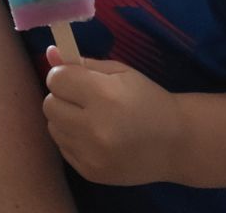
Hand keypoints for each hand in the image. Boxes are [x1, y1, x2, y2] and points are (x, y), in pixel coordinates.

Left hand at [42, 45, 181, 185]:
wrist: (176, 143)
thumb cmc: (147, 100)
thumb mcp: (119, 72)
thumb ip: (82, 64)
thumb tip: (50, 52)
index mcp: (104, 95)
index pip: (56, 79)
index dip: (62, 75)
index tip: (74, 78)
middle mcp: (95, 128)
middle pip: (49, 104)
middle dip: (61, 97)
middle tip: (82, 98)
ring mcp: (92, 155)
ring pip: (53, 127)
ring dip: (65, 118)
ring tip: (89, 117)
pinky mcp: (90, 173)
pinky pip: (63, 148)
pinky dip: (72, 138)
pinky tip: (93, 136)